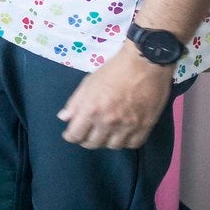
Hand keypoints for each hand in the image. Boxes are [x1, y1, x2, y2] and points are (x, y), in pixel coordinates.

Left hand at [58, 48, 174, 149]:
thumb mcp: (88, 82)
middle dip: (86, 140)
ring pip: (112, 146)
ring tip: (105, 134)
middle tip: (88, 134)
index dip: (71, 136)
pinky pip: (132, 144)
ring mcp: (128, 126)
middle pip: (93, 143)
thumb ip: (75, 102)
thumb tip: (64, 118)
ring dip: (106, 141)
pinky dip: (125, 142)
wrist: (145, 63)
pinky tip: (122, 134)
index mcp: (91, 110)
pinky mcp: (145, 126)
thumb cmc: (113, 70)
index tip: (71, 134)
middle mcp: (108, 121)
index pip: (76, 135)